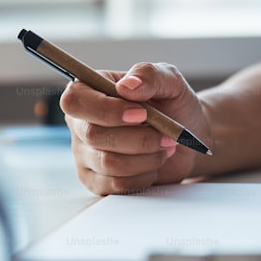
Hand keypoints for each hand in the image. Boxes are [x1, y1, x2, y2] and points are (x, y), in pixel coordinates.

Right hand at [60, 62, 208, 194]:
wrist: (185, 136)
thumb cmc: (172, 104)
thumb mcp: (169, 80)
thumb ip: (149, 74)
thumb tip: (127, 85)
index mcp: (88, 91)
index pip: (75, 101)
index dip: (106, 110)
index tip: (141, 113)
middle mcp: (80, 124)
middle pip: (93, 135)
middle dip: (138, 138)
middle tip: (166, 134)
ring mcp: (84, 155)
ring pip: (108, 163)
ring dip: (146, 157)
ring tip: (164, 147)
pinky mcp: (96, 181)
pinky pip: (115, 185)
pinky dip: (143, 176)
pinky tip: (153, 165)